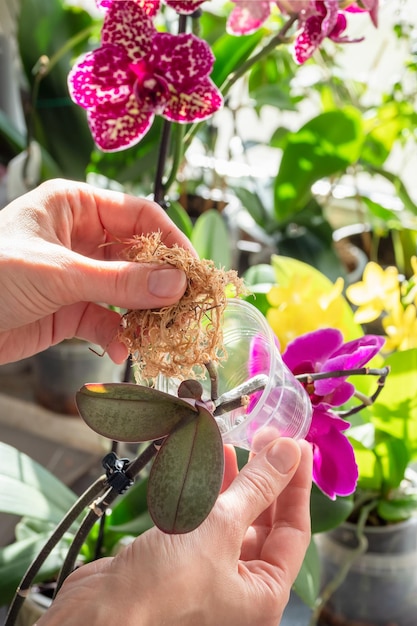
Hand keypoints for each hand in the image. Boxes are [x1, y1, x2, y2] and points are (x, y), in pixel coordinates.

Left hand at [0, 179, 193, 363]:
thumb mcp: (58, 273)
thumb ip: (120, 281)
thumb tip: (176, 285)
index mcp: (75, 206)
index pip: (140, 215)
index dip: (171, 242)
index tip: (194, 271)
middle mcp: (81, 237)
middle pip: (140, 255)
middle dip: (162, 283)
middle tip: (187, 306)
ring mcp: (79, 275)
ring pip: (128, 291)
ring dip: (145, 313)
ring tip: (162, 333)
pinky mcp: (72, 310)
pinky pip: (109, 320)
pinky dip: (120, 336)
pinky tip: (124, 350)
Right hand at [36, 438, 311, 625]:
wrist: (97, 613)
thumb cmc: (163, 587)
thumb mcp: (220, 529)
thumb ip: (257, 488)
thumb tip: (289, 453)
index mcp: (263, 594)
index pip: (293, 530)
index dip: (296, 486)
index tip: (297, 448)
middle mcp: (240, 588)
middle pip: (264, 523)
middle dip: (265, 479)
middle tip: (266, 439)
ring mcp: (208, 574)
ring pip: (232, 520)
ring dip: (234, 482)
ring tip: (234, 445)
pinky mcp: (180, 561)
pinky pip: (204, 522)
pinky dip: (207, 494)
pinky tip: (206, 466)